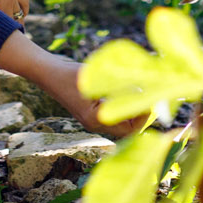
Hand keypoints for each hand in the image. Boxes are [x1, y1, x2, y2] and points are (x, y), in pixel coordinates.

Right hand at [0, 32, 146, 139]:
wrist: (47, 72)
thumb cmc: (70, 73)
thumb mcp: (97, 76)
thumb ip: (118, 84)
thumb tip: (145, 87)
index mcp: (96, 119)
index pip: (130, 127)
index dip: (144, 115)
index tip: (153, 98)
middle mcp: (95, 124)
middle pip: (128, 130)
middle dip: (143, 116)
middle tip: (155, 98)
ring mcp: (93, 120)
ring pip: (123, 124)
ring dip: (135, 112)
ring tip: (145, 95)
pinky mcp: (91, 113)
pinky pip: (115, 116)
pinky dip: (125, 107)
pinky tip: (130, 92)